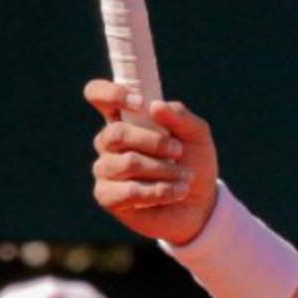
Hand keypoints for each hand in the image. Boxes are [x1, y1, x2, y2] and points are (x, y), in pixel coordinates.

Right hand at [84, 80, 219, 244]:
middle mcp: (108, 143)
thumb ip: (180, 116)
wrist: (200, 203)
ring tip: (185, 177)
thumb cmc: (194, 162)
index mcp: (123, 119)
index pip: (97, 94)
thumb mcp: (197, 135)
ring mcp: (105, 170)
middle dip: (154, 142)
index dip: (110, 94)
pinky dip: (159, 191)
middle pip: (116, 133)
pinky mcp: (108, 197)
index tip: (139, 103)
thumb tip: (155, 106)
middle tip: (178, 151)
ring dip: (163, 170)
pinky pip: (129, 192)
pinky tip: (177, 192)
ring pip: (127, 163)